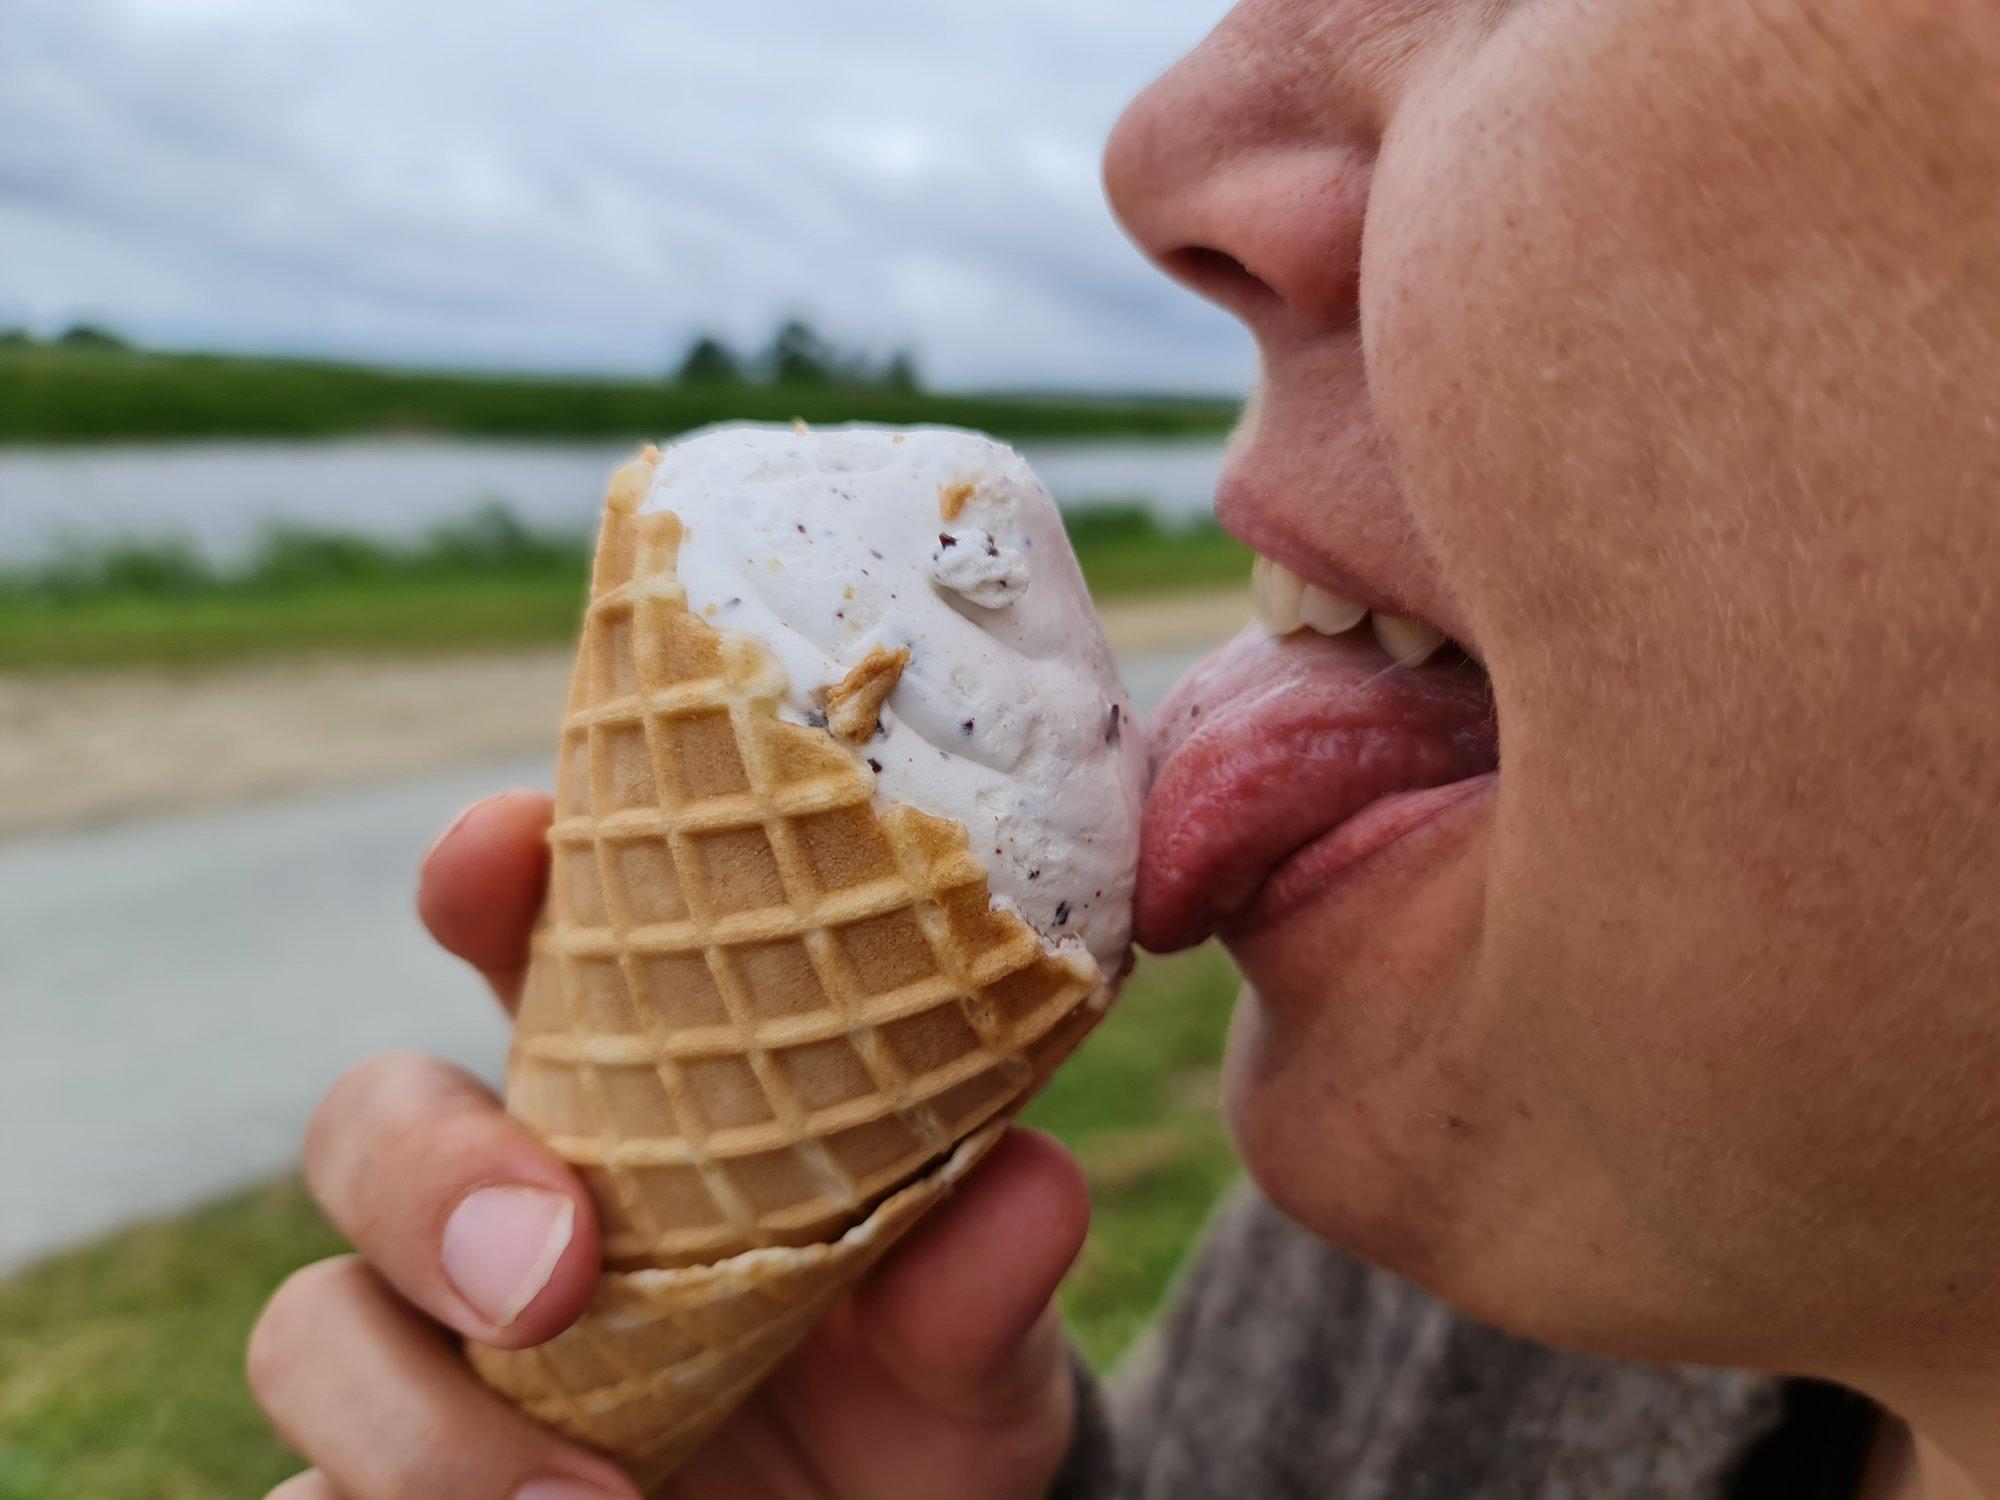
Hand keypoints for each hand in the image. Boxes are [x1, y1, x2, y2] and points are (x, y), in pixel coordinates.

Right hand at [248, 789, 1090, 1499]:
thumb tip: (1032, 1187)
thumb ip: (978, 1280)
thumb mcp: (969, 1350)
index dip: (489, 869)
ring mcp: (428, 1355)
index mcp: (639, 1102)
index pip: (529, 940)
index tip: (503, 846)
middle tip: (554, 1270)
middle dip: (427, 1167)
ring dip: (415, 1417)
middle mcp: (511, 1203)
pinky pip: (306, 1497)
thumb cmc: (915, 1400)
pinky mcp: (383, 1490)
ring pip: (310, 1326)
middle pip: (369, 1118)